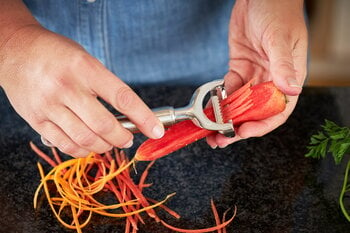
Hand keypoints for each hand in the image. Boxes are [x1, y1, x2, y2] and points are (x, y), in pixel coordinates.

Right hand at [0, 25, 163, 156]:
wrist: (14, 51)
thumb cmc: (56, 54)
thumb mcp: (85, 59)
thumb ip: (105, 86)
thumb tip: (130, 116)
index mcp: (84, 68)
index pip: (122, 97)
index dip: (143, 117)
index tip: (156, 130)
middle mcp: (66, 87)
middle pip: (104, 125)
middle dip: (123, 137)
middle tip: (128, 138)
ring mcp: (49, 105)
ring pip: (85, 139)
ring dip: (105, 146)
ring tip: (111, 142)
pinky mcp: (36, 120)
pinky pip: (65, 145)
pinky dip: (83, 150)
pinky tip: (90, 145)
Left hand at [207, 0, 306, 147]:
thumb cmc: (278, 12)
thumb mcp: (280, 39)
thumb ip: (283, 65)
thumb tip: (290, 90)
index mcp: (287, 77)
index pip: (278, 110)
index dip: (261, 125)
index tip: (244, 133)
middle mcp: (270, 80)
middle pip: (255, 112)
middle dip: (239, 128)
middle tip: (221, 140)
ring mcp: (253, 76)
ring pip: (240, 104)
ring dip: (226, 119)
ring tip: (211, 131)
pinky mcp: (238, 69)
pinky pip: (228, 89)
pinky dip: (220, 100)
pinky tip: (211, 108)